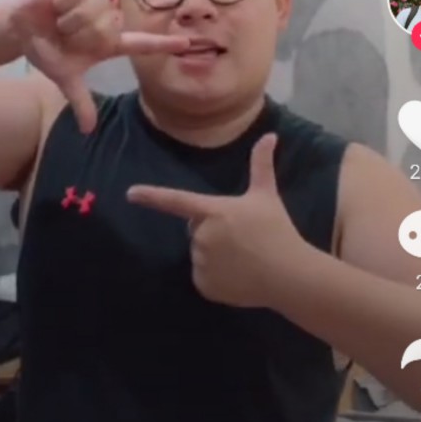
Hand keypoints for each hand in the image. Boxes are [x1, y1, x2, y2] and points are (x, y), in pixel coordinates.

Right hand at [9, 0, 189, 132]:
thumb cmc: (48, 50)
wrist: (21, 30)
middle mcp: (108, 18)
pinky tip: (55, 3)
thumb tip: (88, 130)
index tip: (187, 44)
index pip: (141, 43)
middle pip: (109, 30)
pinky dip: (63, 3)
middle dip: (80, 36)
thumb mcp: (64, 78)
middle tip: (65, 34)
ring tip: (59, 19)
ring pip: (94, 13)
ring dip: (70, 21)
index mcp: (109, 42)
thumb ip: (80, 101)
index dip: (163, 44)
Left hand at [127, 134, 306, 307]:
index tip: (130, 194)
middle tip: (241, 236)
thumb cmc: (276, 230)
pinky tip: (238, 275)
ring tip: (243, 257)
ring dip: (215, 254)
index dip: (151, 196)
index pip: (176, 201)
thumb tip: (270, 135)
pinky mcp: (205, 286)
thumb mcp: (267, 195)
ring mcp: (201, 263)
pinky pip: (203, 277)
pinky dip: (216, 277)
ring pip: (200, 254)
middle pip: (195, 229)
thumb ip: (261, 164)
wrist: (290, 274)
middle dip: (212, 230)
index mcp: (213, 211)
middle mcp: (202, 236)